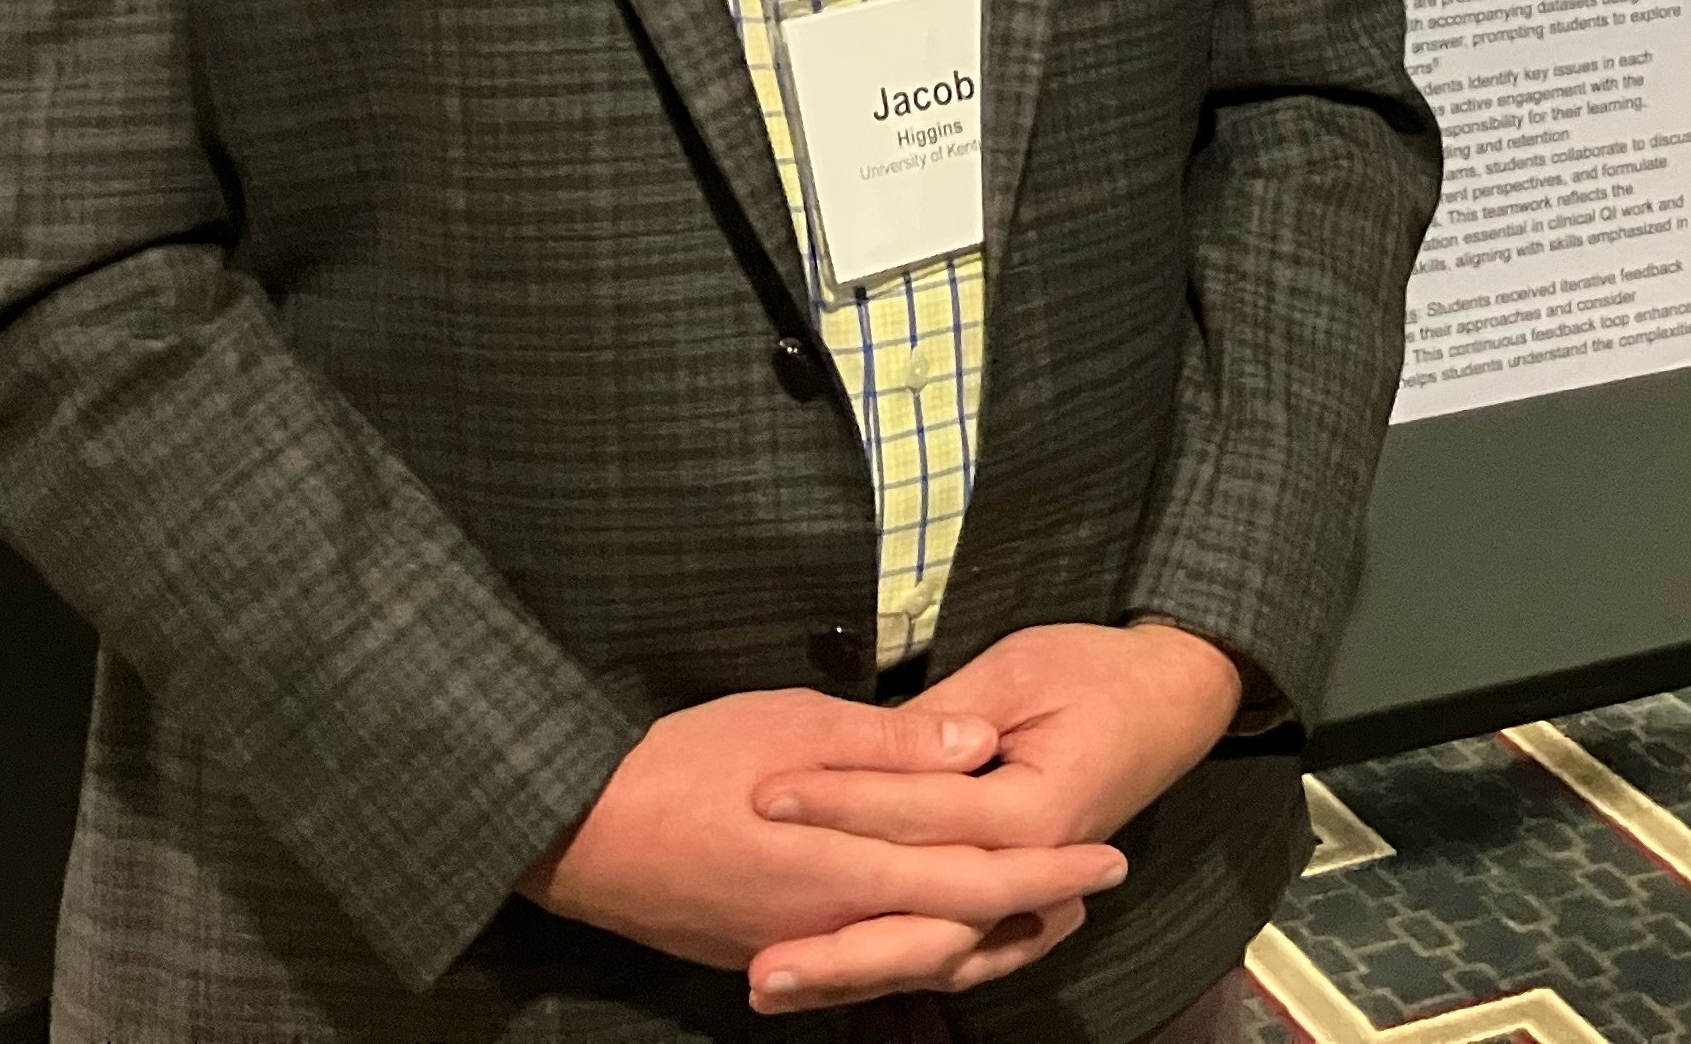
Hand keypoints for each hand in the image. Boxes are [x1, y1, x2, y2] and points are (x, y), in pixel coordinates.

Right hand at [517, 687, 1124, 1003]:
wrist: (581, 831)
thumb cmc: (688, 758)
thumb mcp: (799, 724)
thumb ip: (895, 746)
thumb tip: (980, 747)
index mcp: (852, 865)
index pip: (976, 877)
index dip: (1048, 869)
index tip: (1108, 856)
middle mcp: (836, 924)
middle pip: (959, 933)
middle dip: (1033, 911)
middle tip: (1096, 891)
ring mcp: (800, 950)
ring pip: (916, 961)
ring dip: (985, 941)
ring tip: (1042, 919)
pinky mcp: (767, 954)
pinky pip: (869, 967)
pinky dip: (921, 954)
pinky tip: (938, 935)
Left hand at [740, 624, 1241, 1009]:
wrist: (1173, 697)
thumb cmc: (1098, 672)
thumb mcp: (1017, 670)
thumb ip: (942, 717)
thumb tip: (867, 744)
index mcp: (1034, 810)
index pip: (920, 814)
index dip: (839, 803)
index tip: (766, 796)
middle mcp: (1031, 866)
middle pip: (925, 922)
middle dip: (838, 948)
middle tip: (760, 964)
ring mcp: (1028, 892)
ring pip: (937, 953)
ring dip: (856, 975)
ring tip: (777, 985)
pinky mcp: (1020, 897)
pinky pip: (956, 949)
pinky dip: (896, 969)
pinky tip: (836, 983)